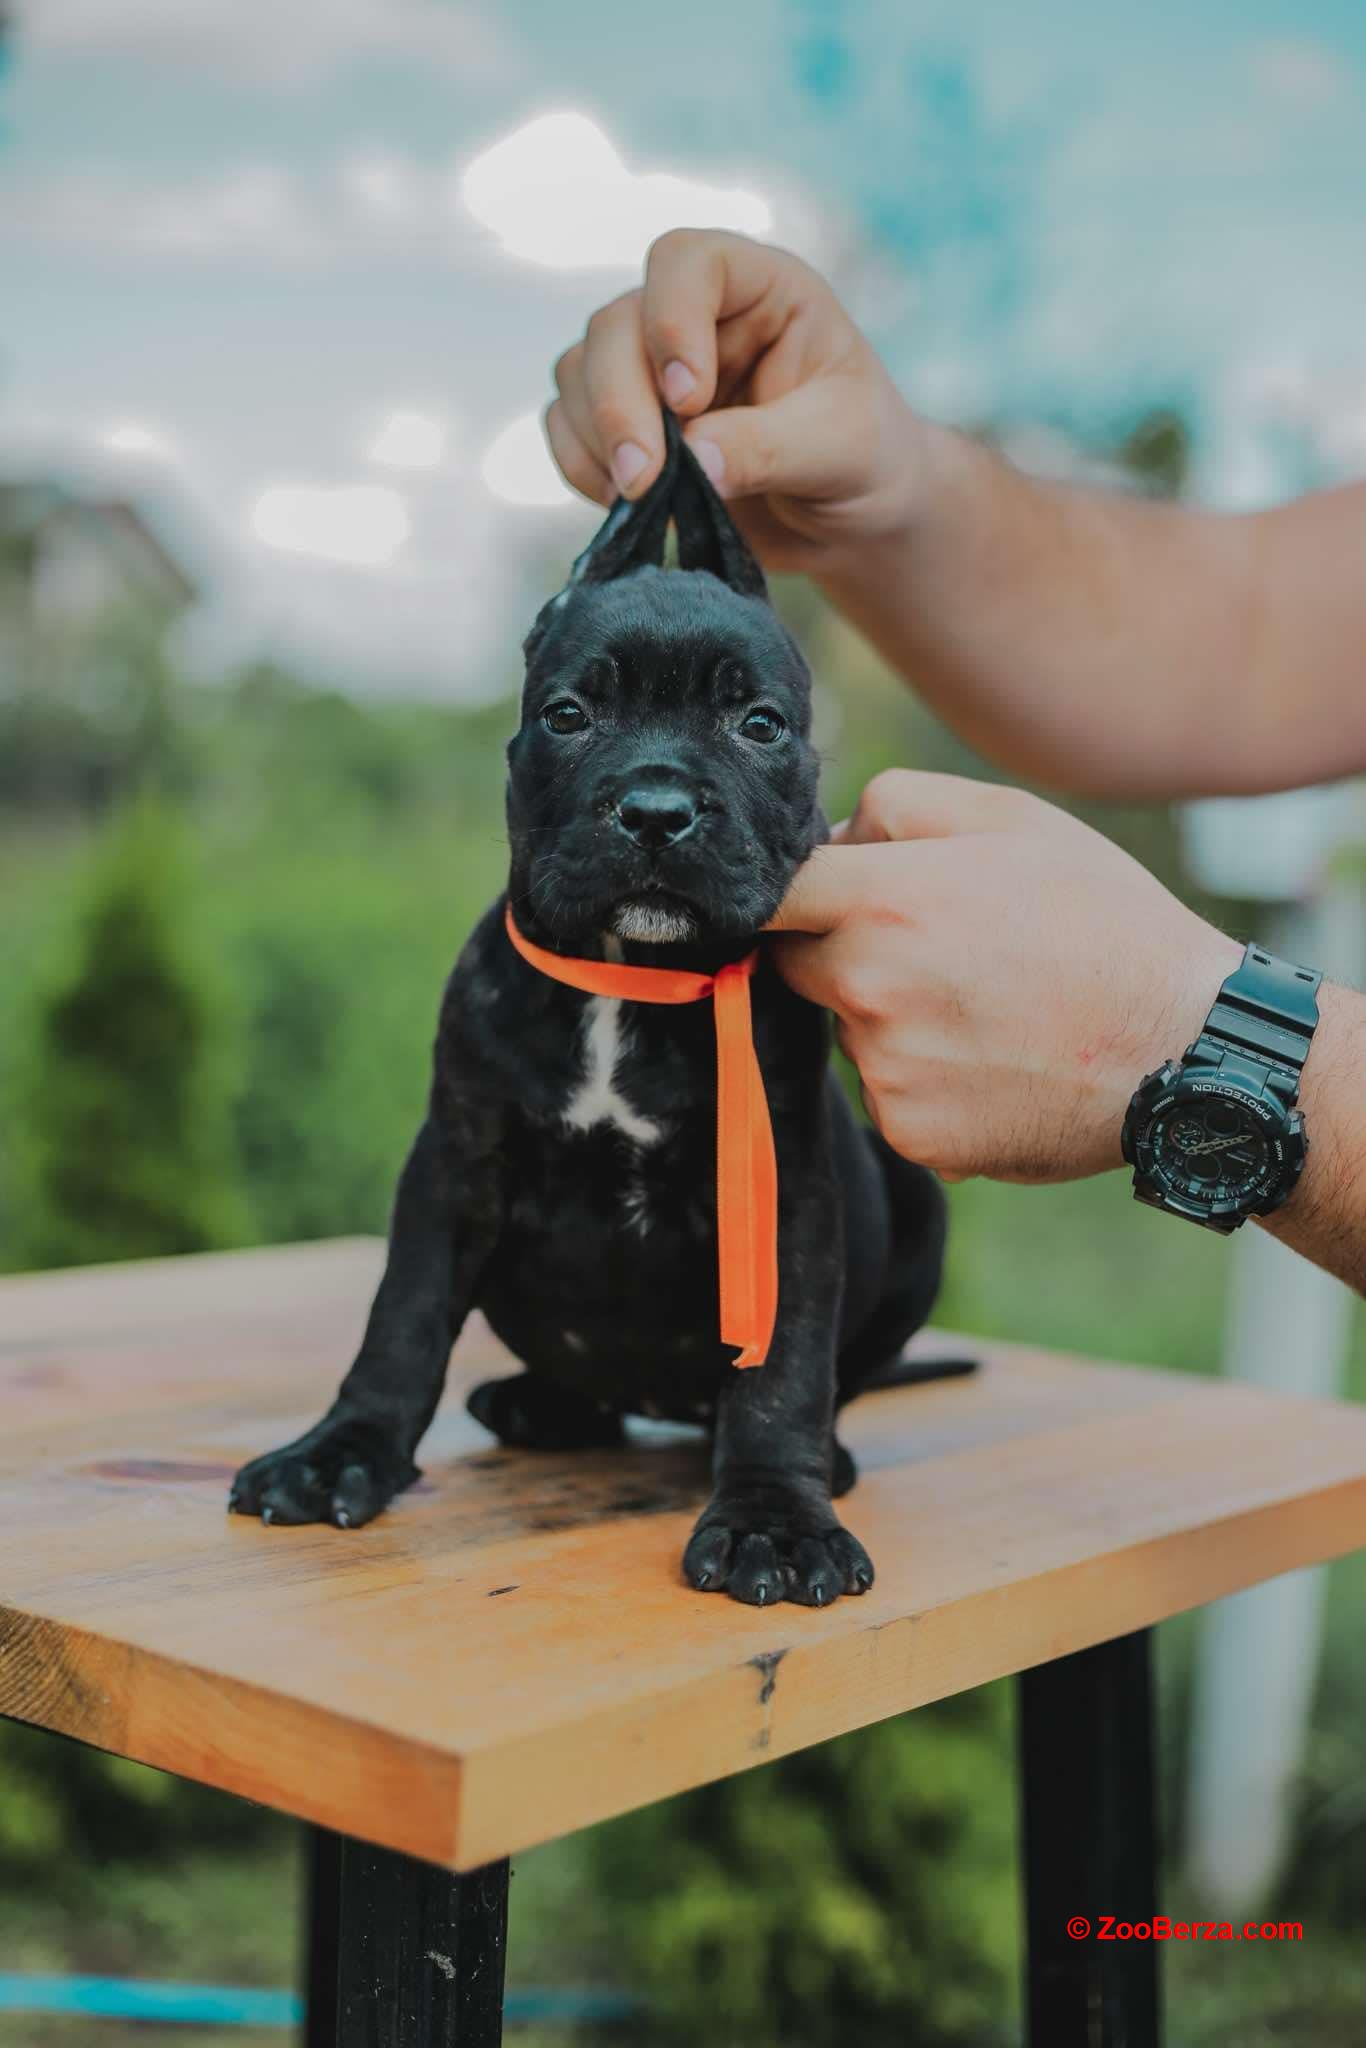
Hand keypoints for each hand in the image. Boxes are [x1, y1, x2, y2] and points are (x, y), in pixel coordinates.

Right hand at [545, 229, 932, 573]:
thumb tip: (691, 460)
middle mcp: (697, 318)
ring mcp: (652, 370)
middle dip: (620, 404)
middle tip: (645, 481)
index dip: (671, 320)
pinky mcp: (628, 425)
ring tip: (643, 498)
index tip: (689, 399)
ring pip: (579, 373)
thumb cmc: (866, 462)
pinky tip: (626, 505)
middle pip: (617, 325)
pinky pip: (567, 427)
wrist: (852, 520)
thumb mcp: (841, 448)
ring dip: (596, 437)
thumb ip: (769, 446)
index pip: (687, 261)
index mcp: (761, 290)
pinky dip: (581, 466)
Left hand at [766, 771, 1241, 1184]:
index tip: (791, 899)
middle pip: (797, 966)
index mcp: (883, 900)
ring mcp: (885, 1068)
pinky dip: (926, 1083)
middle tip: (933, 951)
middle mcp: (868, 986)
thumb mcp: (1013, 819)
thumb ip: (899, 805)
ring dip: (890, 1021)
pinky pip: (890, 1095)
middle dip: (841, 953)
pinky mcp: (910, 1132)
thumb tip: (831, 835)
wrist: (1184, 1050)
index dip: (775, 893)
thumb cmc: (1104, 922)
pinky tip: (995, 1063)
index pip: (765, 896)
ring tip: (987, 1010)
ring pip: (851, 1033)